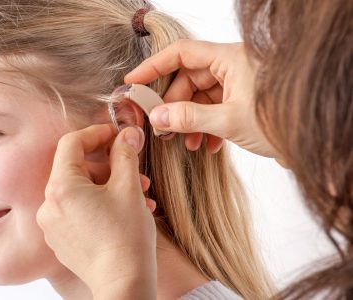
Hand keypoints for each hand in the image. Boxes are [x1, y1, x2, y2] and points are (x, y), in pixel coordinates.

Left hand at [37, 124, 156, 298]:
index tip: (117, 134)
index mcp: (61, 187)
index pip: (71, 144)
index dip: (96, 133)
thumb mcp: (129, 187)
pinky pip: (78, 211)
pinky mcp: (61, 240)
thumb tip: (127, 134)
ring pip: (81, 191)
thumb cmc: (126, 237)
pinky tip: (124, 212)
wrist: (123, 284)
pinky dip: (99, 206)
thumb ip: (125, 154)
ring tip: (139, 197)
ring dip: (109, 188)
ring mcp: (53, 225)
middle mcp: (49, 205)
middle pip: (78, 169)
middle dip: (110, 167)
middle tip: (136, 173)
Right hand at [125, 40, 277, 158]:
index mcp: (230, 58)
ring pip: (201, 97)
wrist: (315, 143)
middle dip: (174, 105)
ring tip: (188, 143)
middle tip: (161, 128)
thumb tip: (157, 118)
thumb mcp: (228, 120)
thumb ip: (188, 118)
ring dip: (190, 121)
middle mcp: (233, 67)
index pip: (182, 53)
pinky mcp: (242, 102)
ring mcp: (238, 85)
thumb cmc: (281, 122)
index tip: (134, 82)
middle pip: (188, 79)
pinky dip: (207, 126)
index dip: (154, 66)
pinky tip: (208, 145)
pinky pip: (214, 109)